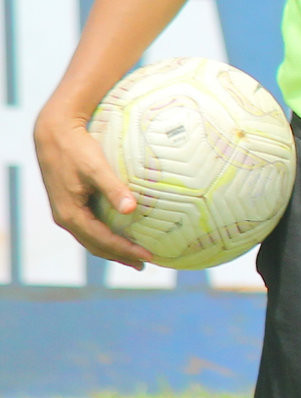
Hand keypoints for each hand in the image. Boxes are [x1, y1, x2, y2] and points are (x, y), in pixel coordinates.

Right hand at [32, 109, 152, 268]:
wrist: (54, 134)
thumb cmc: (77, 149)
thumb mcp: (97, 168)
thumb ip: (114, 189)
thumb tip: (132, 209)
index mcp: (70, 214)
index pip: (103, 240)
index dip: (126, 250)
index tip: (148, 256)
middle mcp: (65, 218)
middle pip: (96, 246)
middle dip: (120, 256)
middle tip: (146, 263)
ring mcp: (65, 213)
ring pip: (91, 239)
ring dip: (113, 250)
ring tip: (135, 257)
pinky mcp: (69, 206)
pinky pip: (88, 229)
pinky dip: (105, 237)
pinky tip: (119, 236)